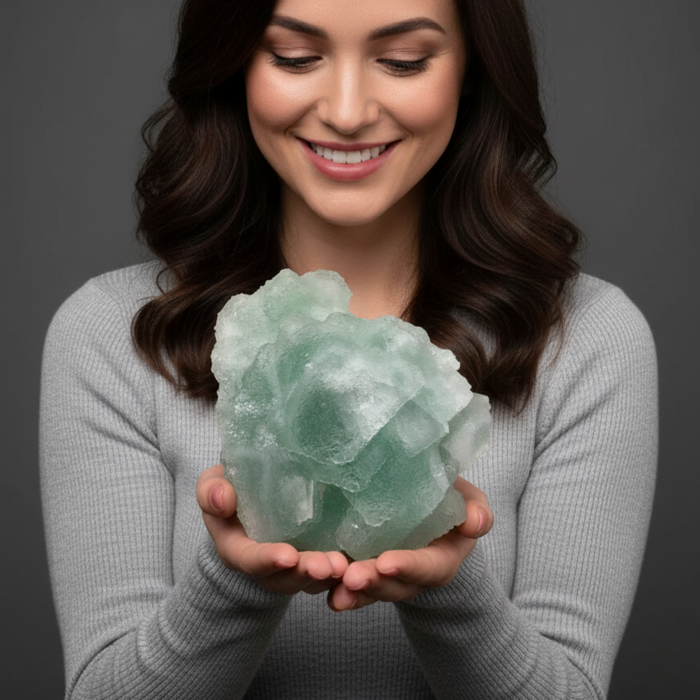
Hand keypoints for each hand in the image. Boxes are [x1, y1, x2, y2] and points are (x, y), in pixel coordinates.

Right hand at [196, 465, 347, 594]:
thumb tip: (223, 498)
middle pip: (287, 577)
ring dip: (329, 575)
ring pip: (312, 578)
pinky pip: (331, 570)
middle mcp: (267, 565)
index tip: (288, 556)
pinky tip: (363, 561)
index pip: (251, 561)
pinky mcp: (317, 555)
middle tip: (329, 566)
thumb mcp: (213, 485)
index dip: (268, 560)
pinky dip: (346, 569)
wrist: (252, 494)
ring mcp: (294, 564)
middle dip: (307, 573)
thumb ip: (212, 491)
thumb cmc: (230, 488)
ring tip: (346, 564)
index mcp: (238, 549)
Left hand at [328, 476, 491, 610]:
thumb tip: (476, 521)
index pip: (425, 568)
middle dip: (372, 583)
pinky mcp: (358, 565)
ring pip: (366, 588)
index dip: (407, 566)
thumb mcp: (467, 500)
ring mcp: (382, 574)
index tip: (387, 562)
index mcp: (438, 560)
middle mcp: (409, 575)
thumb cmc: (448, 500)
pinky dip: (331, 584)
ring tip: (331, 582)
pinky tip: (316, 580)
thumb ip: (475, 509)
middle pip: (391, 585)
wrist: (425, 504)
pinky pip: (345, 581)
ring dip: (349, 589)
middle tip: (352, 576)